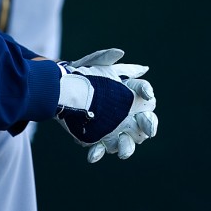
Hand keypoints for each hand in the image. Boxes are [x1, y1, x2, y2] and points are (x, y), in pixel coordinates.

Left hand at [55, 48, 157, 162]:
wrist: (61, 88)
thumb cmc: (83, 73)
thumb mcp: (93, 63)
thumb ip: (106, 58)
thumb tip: (123, 54)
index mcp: (129, 94)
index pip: (144, 93)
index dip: (146, 93)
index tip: (146, 94)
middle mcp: (127, 114)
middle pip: (145, 122)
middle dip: (148, 126)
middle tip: (147, 130)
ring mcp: (114, 128)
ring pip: (127, 142)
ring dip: (126, 148)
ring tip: (121, 152)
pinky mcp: (98, 137)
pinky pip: (101, 149)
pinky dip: (98, 153)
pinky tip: (92, 155)